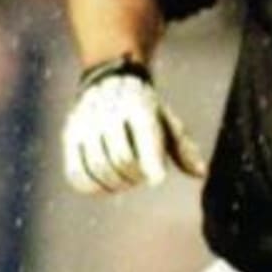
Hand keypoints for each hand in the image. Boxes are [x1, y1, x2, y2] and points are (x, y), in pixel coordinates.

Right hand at [62, 65, 206, 194]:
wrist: (110, 83)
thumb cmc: (146, 110)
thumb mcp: (168, 122)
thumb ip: (183, 148)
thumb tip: (201, 173)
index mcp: (140, 106)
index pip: (145, 134)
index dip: (151, 161)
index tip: (157, 181)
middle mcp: (110, 111)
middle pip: (122, 158)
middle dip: (135, 176)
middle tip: (142, 176)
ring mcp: (86, 123)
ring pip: (98, 168)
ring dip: (116, 184)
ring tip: (126, 181)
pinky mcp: (70, 136)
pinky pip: (76, 173)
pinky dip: (92, 188)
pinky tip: (105, 187)